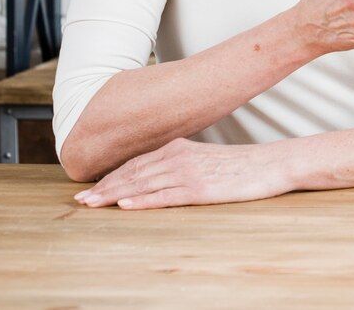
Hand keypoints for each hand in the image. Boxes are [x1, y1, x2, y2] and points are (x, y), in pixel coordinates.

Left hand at [73, 138, 289, 209]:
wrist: (272, 163)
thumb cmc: (242, 164)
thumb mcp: (206, 158)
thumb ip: (182, 163)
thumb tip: (159, 175)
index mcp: (179, 147)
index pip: (135, 163)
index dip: (110, 176)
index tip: (91, 188)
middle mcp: (179, 157)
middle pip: (132, 174)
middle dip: (104, 187)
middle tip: (80, 200)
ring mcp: (188, 173)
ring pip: (142, 184)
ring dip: (114, 195)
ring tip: (92, 204)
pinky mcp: (200, 189)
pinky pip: (164, 196)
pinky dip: (142, 201)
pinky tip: (125, 206)